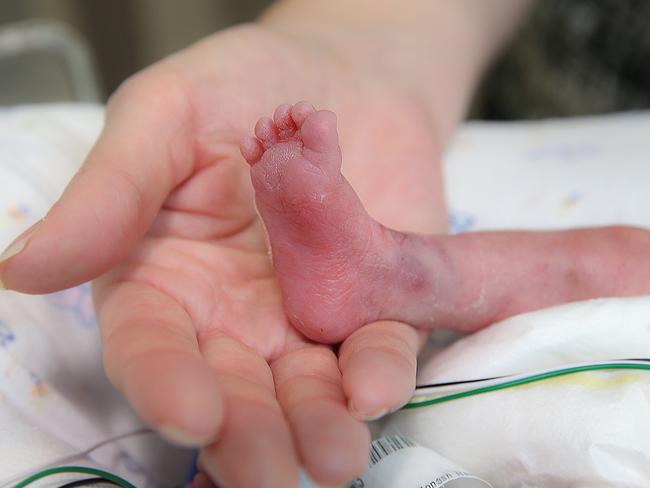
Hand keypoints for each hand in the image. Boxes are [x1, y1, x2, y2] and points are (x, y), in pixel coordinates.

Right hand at [0, 24, 438, 485]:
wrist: (343, 73)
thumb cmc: (240, 86)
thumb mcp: (164, 117)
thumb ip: (110, 193)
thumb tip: (22, 267)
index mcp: (167, 279)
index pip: (153, 346)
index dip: (165, 383)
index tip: (190, 413)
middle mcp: (234, 316)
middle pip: (235, 390)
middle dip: (250, 435)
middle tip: (269, 475)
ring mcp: (307, 318)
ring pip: (309, 388)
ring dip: (320, 424)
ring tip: (335, 456)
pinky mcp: (376, 307)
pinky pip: (379, 348)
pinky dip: (381, 370)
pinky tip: (376, 387)